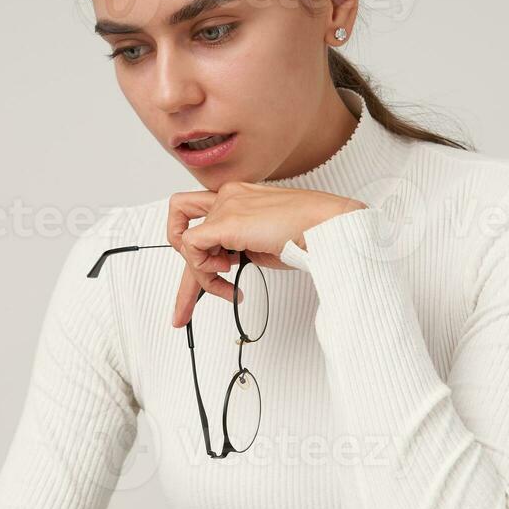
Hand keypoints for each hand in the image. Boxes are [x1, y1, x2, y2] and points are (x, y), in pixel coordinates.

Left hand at [166, 181, 365, 326]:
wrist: (325, 226)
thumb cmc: (307, 232)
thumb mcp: (263, 242)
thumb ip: (241, 247)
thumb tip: (227, 262)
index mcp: (238, 198)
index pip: (203, 222)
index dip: (198, 253)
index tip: (204, 279)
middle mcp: (227, 198)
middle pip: (187, 232)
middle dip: (186, 275)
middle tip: (183, 310)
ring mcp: (225, 206)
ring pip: (185, 243)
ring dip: (201, 274)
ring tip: (225, 286)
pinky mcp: (225, 222)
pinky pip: (191, 247)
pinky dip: (203, 268)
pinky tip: (226, 274)